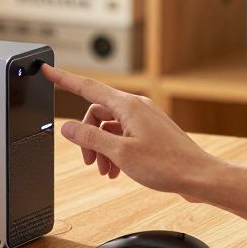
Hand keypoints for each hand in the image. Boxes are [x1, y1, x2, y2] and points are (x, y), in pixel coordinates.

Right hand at [41, 64, 224, 198]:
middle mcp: (137, 107)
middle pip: (97, 113)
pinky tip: (116, 171)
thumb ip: (91, 138)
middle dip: (87, 136)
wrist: (200, 177)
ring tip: (104, 171)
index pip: (87, 87)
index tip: (47, 71)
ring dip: (101, 148)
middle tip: (89, 161)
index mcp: (128, 106)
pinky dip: (114, 151)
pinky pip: (123, 135)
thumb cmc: (167, 165)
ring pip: (109, 127)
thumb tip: (68, 127)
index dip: (64, 79)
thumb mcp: (120, 153)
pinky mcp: (151, 133)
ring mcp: (145, 119)